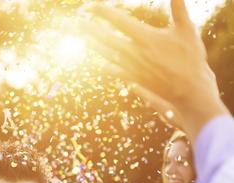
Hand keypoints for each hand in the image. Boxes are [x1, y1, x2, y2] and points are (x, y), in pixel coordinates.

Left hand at [83, 0, 229, 141]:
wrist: (190, 89)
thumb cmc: (191, 58)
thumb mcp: (187, 29)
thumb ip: (179, 9)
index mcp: (146, 38)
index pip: (120, 21)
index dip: (104, 13)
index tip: (91, 7)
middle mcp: (135, 53)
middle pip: (107, 38)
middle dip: (91, 29)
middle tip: (77, 22)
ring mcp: (132, 67)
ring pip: (107, 54)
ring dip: (93, 45)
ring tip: (82, 37)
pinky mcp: (134, 79)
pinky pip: (114, 71)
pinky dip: (105, 65)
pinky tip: (97, 63)